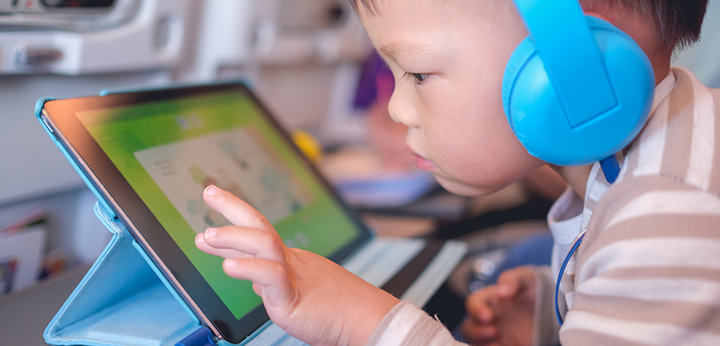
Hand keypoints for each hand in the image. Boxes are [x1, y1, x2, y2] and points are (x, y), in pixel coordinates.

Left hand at [195, 185, 398, 345]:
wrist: (369, 320)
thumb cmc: (339, 311)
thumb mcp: (296, 292)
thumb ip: (272, 283)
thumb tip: (252, 279)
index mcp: (291, 261)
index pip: (258, 233)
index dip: (235, 216)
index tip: (215, 199)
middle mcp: (291, 262)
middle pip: (260, 225)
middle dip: (232, 207)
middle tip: (210, 192)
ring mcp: (294, 275)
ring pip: (263, 243)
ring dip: (233, 236)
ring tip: (209, 236)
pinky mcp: (294, 296)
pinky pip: (271, 277)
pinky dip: (250, 268)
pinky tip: (229, 266)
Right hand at [461, 266, 536, 345]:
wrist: (551, 307)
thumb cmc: (533, 290)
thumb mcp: (526, 278)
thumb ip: (512, 279)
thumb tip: (502, 290)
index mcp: (489, 300)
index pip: (473, 303)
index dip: (476, 309)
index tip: (487, 315)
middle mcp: (488, 319)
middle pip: (469, 327)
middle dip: (477, 331)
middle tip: (493, 331)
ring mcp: (495, 334)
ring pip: (477, 342)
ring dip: (483, 343)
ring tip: (498, 343)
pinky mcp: (505, 343)